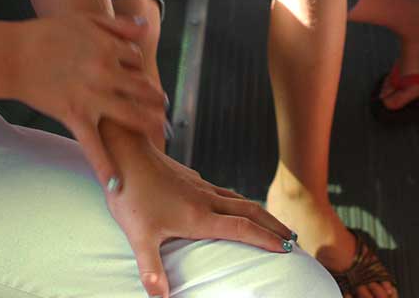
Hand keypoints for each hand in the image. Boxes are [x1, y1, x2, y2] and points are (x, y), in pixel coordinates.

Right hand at [12, 13, 166, 186]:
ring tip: (159, 133)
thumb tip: (145, 27)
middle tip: (163, 107)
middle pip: (142, 87)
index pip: (137, 59)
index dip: (140, 67)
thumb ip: (118, 25)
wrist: (14, 55)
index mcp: (108, 47)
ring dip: (149, 125)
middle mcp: (105, 73)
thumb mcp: (85, 20)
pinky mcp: (75, 117)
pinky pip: (94, 145)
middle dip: (155, 98)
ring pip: (130, 115)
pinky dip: (105, 166)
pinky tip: (116, 184)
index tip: (140, 75)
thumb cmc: (47, 34)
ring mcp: (91, 97)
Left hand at [104, 133, 295, 297]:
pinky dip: (239, 203)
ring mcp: (200, 186)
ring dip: (260, 212)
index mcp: (199, 215)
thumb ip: (151, 268)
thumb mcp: (138, 235)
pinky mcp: (191, 179)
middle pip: (250, 211)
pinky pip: (224, 192)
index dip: (266, 239)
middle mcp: (206, 198)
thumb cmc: (130, 193)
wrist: (125, 151)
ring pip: (239, 199)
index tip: (287, 249)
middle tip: (294, 239)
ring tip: (272, 224)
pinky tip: (234, 207)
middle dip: (274, 225)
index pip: (242, 229)